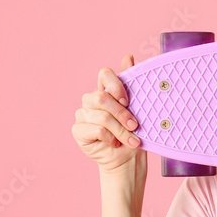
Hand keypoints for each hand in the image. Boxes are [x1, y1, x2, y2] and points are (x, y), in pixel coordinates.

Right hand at [72, 54, 144, 172]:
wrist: (128, 159)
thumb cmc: (134, 133)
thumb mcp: (138, 108)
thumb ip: (131, 83)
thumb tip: (128, 56)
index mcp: (106, 91)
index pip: (104, 74)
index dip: (116, 85)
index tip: (128, 100)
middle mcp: (92, 100)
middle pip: (102, 97)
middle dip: (122, 113)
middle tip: (135, 125)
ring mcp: (82, 114)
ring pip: (102, 116)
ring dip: (121, 130)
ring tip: (132, 140)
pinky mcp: (78, 130)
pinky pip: (96, 129)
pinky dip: (111, 138)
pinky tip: (115, 144)